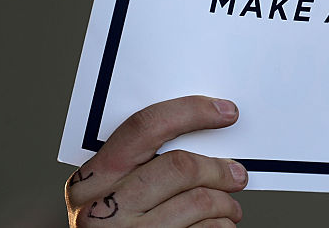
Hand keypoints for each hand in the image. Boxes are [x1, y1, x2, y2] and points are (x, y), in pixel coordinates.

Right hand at [65, 95, 247, 226]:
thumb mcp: (113, 196)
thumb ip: (142, 169)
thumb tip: (202, 139)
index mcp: (91, 181)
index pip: (144, 128)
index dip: (191, 112)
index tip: (226, 111)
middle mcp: (102, 209)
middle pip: (180, 166)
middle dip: (217, 168)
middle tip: (237, 175)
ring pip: (198, 200)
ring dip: (225, 203)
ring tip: (230, 208)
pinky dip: (221, 226)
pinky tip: (219, 225)